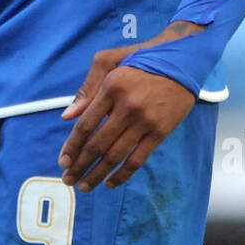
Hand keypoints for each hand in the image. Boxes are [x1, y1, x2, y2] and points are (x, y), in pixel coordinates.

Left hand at [57, 24, 201, 191]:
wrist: (181, 60)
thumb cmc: (140, 58)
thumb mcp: (109, 60)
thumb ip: (87, 88)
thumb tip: (67, 117)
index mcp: (111, 87)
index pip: (85, 124)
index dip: (71, 146)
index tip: (62, 162)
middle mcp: (127, 106)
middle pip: (98, 145)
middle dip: (80, 166)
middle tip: (68, 179)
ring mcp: (145, 121)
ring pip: (116, 156)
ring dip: (97, 174)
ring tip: (84, 186)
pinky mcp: (161, 132)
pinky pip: (138, 159)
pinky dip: (122, 175)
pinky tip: (110, 183)